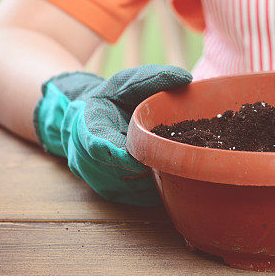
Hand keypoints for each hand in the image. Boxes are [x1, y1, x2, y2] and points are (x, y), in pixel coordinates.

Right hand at [35, 65, 191, 205]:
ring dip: (157, 180)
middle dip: (149, 167)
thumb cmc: (111, 99)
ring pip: (132, 187)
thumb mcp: (126, 82)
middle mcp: (87, 158)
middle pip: (120, 171)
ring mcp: (98, 178)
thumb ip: (152, 78)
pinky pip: (138, 198)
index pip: (98, 144)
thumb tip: (187, 77)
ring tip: (181, 167)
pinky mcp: (112, 193)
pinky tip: (176, 178)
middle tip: (177, 160)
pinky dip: (158, 190)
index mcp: (89, 127)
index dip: (116, 153)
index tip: (136, 159)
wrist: (87, 121)